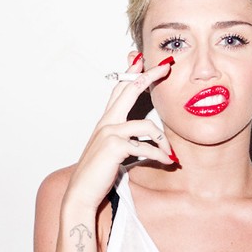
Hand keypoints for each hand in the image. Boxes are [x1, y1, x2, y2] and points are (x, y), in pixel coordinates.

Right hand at [62, 56, 175, 211]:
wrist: (82, 192)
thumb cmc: (97, 174)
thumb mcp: (112, 151)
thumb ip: (125, 139)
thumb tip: (144, 138)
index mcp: (105, 121)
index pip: (119, 90)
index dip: (131, 73)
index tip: (141, 59)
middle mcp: (106, 122)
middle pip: (129, 90)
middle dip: (149, 76)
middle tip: (165, 67)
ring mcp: (109, 132)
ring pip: (147, 125)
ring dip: (163, 141)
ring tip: (169, 154)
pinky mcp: (115, 146)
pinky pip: (146, 147)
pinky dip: (159, 155)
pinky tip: (166, 162)